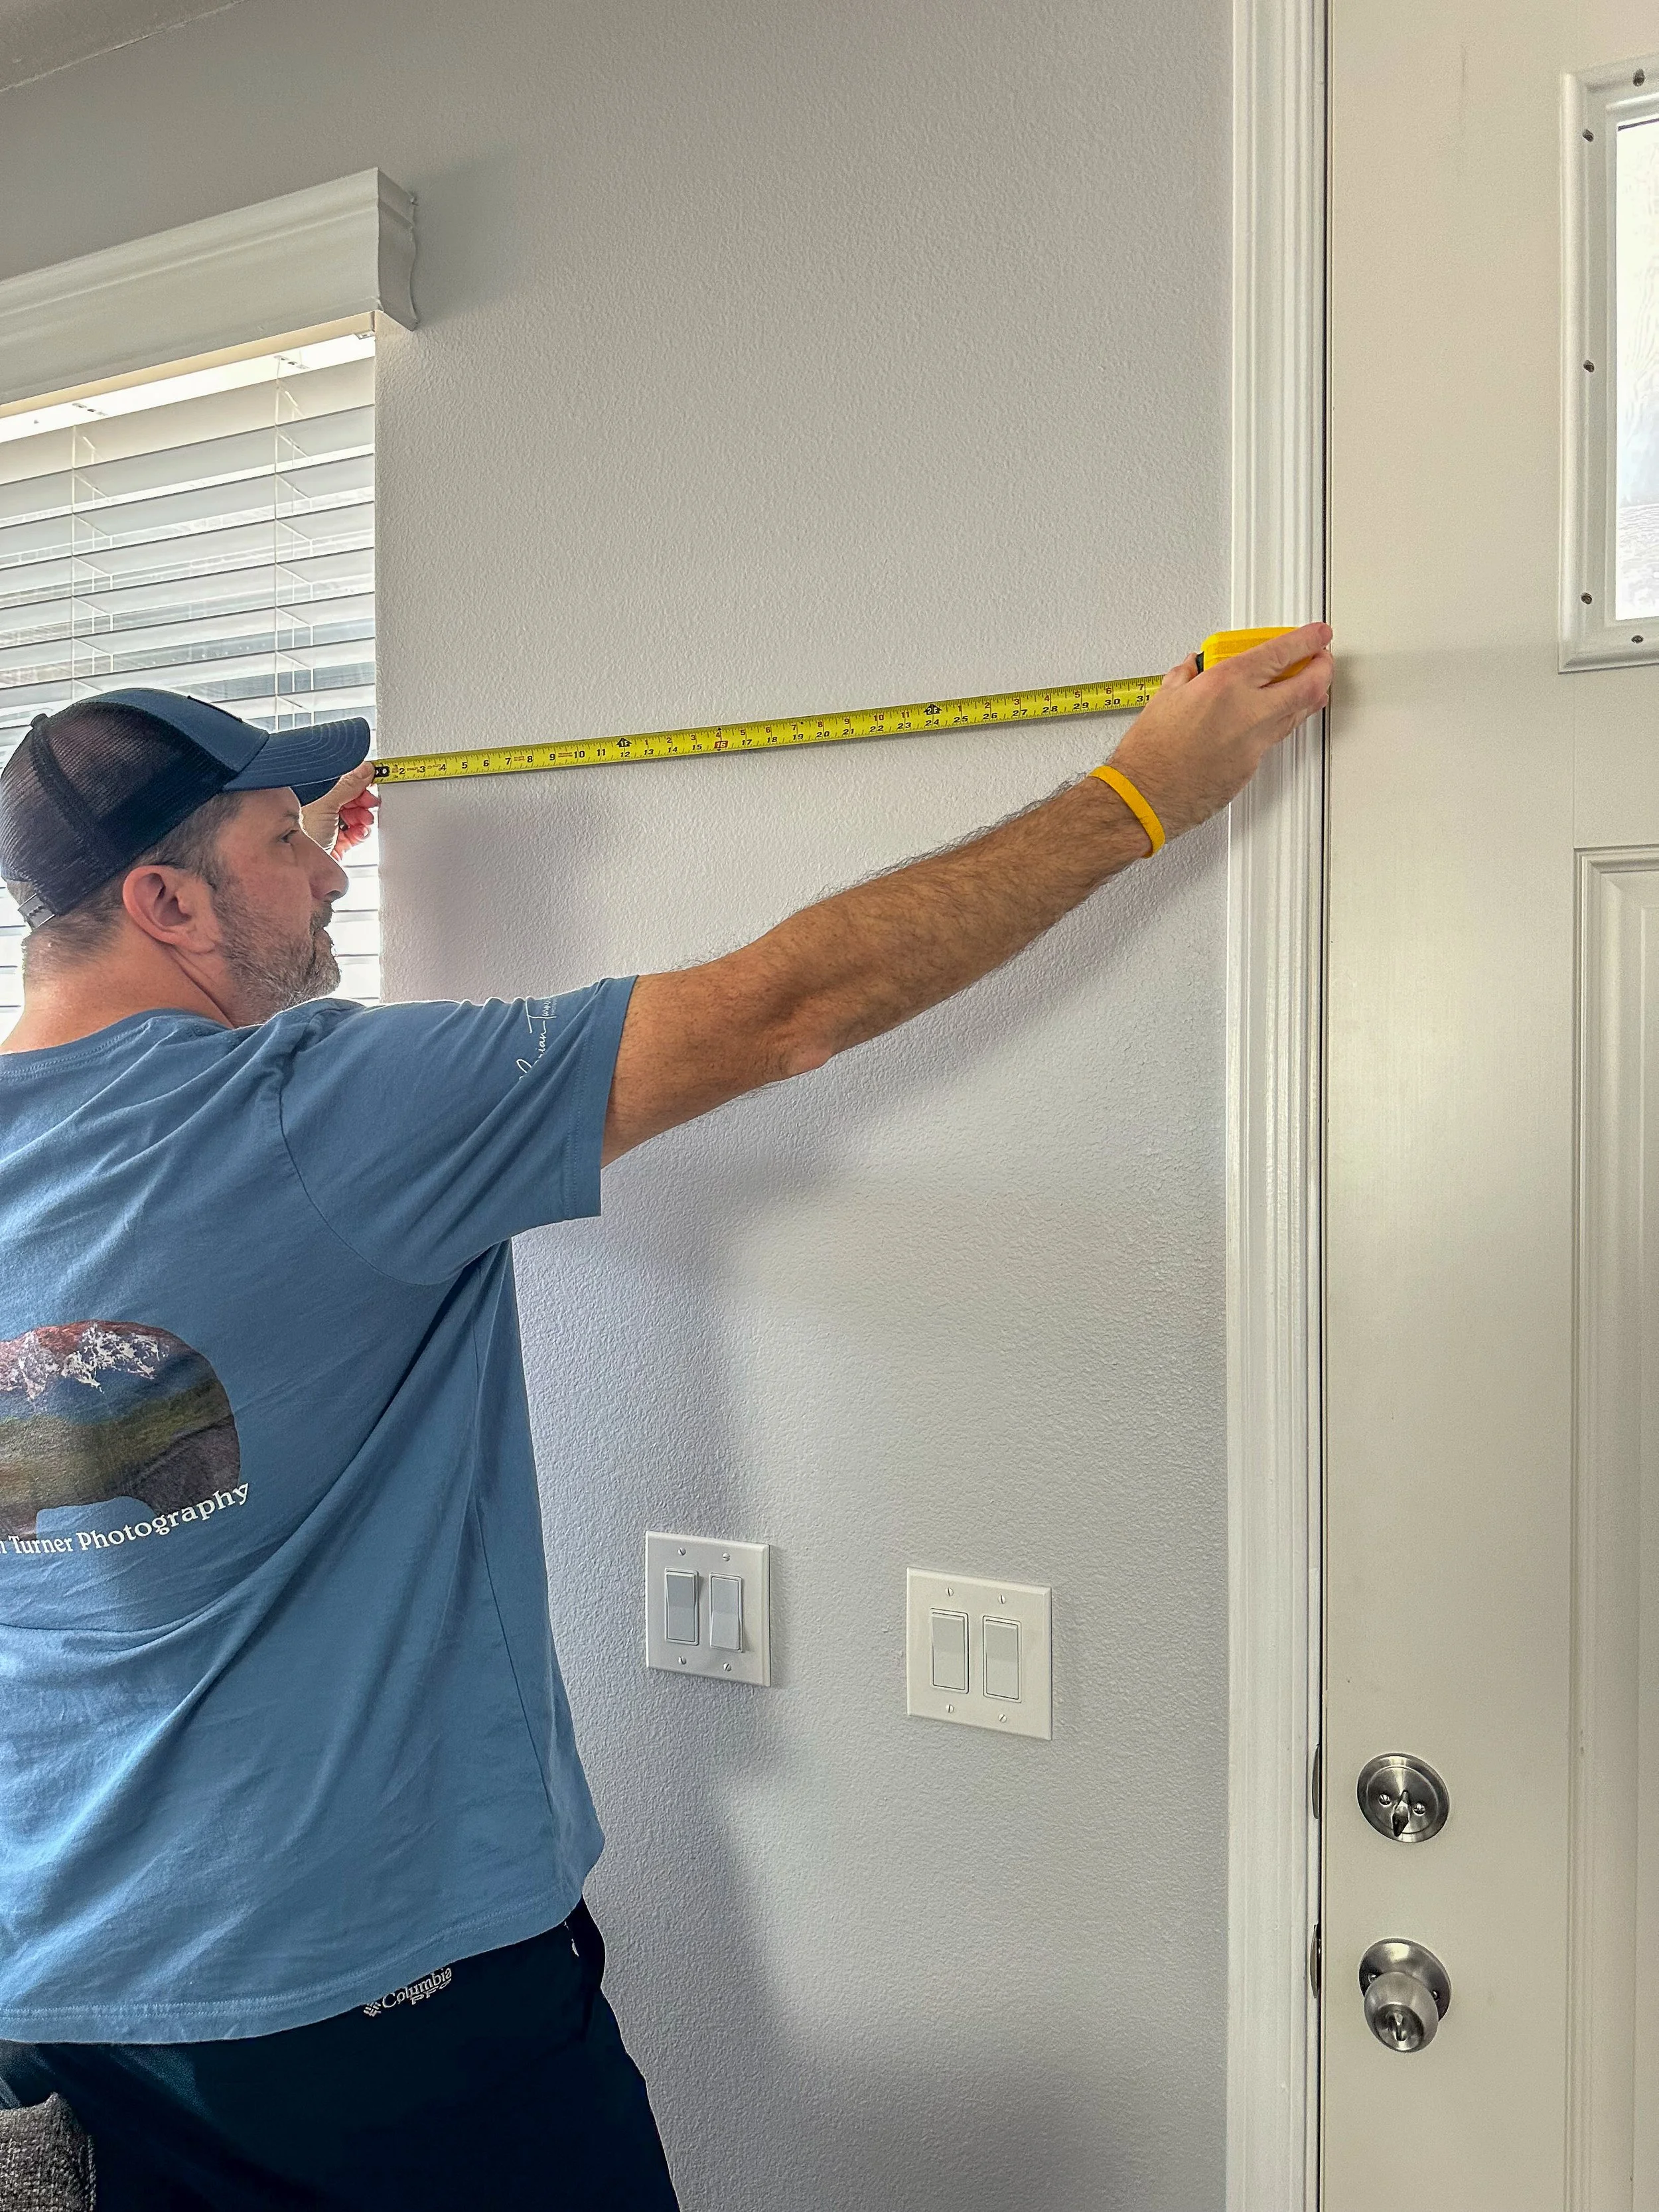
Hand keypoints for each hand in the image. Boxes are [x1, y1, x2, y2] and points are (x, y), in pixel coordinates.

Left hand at [301, 761, 378, 858]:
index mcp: (315, 794)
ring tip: (363, 819)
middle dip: (363, 800)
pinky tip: (359, 832)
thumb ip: (347, 785)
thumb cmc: (303, 833)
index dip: (358, 780)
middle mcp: (322, 808)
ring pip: (356, 815)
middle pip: (351, 798)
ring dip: (363, 817)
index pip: (342, 781)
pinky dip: (361, 832)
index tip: (372, 778)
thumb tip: (364, 769)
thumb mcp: (327, 803)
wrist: (303, 865)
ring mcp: (331, 826)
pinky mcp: (339, 842)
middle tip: (369, 802)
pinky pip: (356, 833)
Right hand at [1107, 622, 1332, 840]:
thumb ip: (1186, 676)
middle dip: (1323, 667)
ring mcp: (1254, 742)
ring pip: (1299, 713)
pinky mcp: (1252, 767)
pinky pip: (1274, 738)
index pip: (1282, 652)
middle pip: (1310, 684)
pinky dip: (1278, 722)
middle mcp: (1247, 711)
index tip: (1317, 633)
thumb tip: (1193, 667)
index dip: (1308, 639)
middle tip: (1321, 658)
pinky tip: (1271, 717)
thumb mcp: (1164, 697)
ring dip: (1309, 695)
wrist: (1145, 797)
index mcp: (1225, 684)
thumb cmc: (1149, 753)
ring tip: (1306, 686)